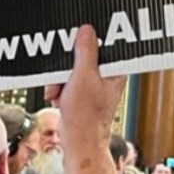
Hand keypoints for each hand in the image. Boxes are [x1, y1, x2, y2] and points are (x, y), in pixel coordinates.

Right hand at [45, 26, 120, 143]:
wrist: (78, 142)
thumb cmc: (87, 118)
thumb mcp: (83, 78)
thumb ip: (85, 52)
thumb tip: (86, 31)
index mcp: (115, 70)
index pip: (101, 44)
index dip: (84, 43)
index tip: (72, 46)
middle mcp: (106, 76)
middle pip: (81, 56)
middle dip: (66, 68)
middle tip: (63, 77)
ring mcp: (93, 85)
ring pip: (70, 68)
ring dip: (59, 80)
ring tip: (61, 92)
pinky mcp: (81, 93)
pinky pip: (65, 81)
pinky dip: (59, 88)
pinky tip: (60, 98)